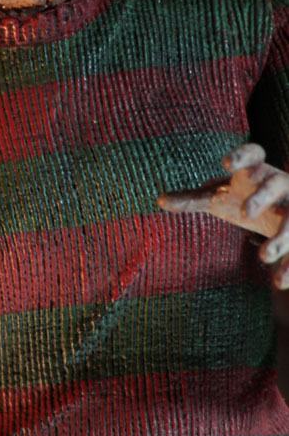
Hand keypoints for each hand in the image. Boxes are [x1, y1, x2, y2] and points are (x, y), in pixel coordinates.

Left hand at [158, 143, 288, 290]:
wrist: (278, 212)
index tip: (226, 163)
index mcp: (255, 171)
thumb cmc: (242, 198)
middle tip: (246, 213)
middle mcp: (278, 185)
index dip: (242, 155)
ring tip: (262, 256)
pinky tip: (277, 283)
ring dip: (281, 238)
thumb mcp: (218, 197)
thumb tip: (159, 200)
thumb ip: (191, 199)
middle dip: (262, 198)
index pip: (253, 153)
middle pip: (274, 185)